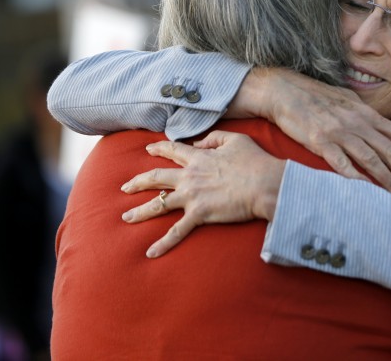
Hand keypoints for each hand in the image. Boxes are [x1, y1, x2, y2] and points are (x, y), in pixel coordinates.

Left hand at [120, 131, 283, 257]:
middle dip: (138, 182)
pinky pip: (177, 231)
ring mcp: (192, 196)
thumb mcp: (236, 140)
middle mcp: (190, 176)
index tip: (148, 149)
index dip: (159, 148)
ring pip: (158, 204)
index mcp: (198, 158)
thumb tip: (199, 143)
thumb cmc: (255, 162)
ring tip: (126, 217)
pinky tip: (150, 253)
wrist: (265, 184)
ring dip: (140, 211)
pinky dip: (163, 243)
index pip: (173, 150)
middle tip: (124, 187)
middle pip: (156, 177)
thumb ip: (215, 138)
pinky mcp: (199, 215)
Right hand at [227, 68, 390, 198]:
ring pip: (372, 160)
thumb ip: (364, 115)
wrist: (286, 90)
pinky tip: (367, 192)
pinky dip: (358, 179)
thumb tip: (380, 126)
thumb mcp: (347, 100)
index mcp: (367, 114)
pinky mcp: (321, 143)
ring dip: (388, 180)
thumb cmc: (316, 96)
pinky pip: (343, 165)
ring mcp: (340, 133)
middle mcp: (358, 123)